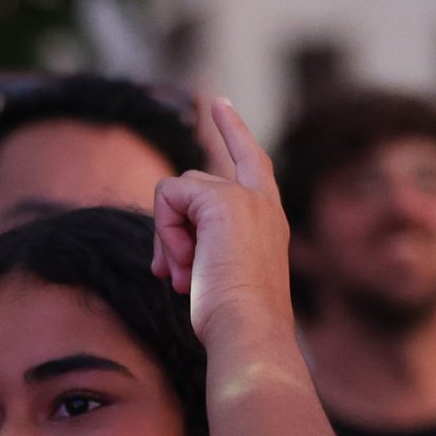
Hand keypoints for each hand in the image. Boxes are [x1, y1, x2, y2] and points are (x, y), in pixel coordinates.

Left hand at [149, 96, 294, 340]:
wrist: (248, 331)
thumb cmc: (235, 323)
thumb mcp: (221, 281)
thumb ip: (203, 252)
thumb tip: (167, 256)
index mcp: (269, 220)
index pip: (251, 161)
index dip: (233, 131)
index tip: (218, 103)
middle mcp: (262, 203)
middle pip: (191, 185)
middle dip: (171, 230)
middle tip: (178, 276)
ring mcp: (245, 197)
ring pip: (176, 192)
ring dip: (169, 237)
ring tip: (187, 276)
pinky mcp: (223, 200)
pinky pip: (169, 195)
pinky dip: (165, 232)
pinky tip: (184, 266)